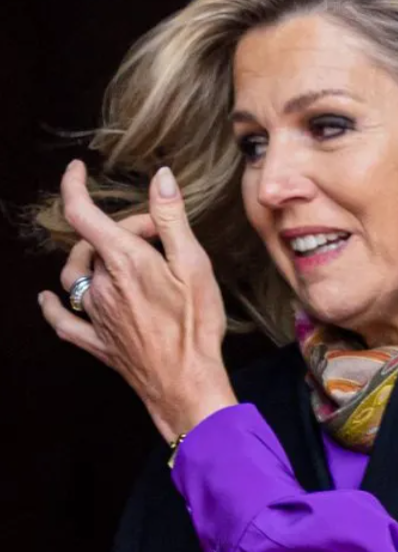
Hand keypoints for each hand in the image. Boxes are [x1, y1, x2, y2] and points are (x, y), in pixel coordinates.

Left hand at [38, 159, 238, 441]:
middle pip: (93, 243)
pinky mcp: (98, 342)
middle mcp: (102, 286)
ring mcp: (96, 316)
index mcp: (124, 262)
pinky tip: (47, 298)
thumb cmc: (196, 326)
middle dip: (121, 230)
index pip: (83, 213)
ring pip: (77, 276)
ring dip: (91, 258)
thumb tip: (160, 178)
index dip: (74, 186)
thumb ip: (172, 219)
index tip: (76, 169)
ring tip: (119, 258)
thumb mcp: (194, 264)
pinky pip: (65, 322)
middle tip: (158, 239)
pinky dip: (53, 306)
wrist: (187, 382)